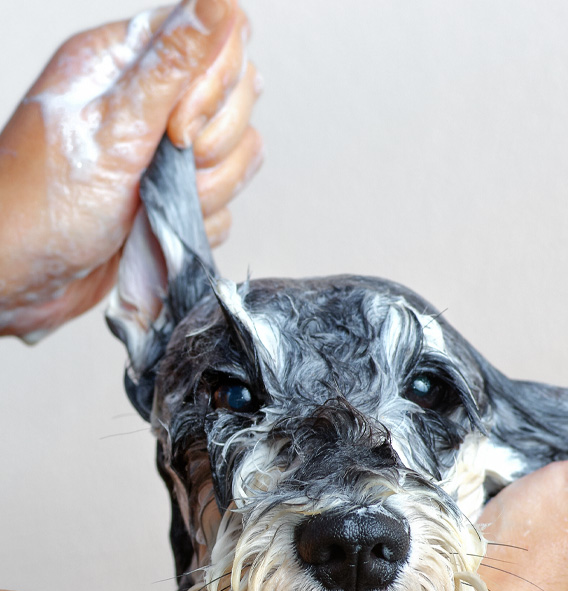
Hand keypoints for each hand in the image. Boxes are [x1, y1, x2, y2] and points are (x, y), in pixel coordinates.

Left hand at [0, 0, 262, 339]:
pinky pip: (223, 204)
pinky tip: (157, 227)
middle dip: (210, 146)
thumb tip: (220, 3)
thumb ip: (174, 65)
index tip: (177, 126)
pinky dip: (197, 223)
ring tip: (154, 203)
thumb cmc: (42, 204)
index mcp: (125, 65)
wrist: (23, 278)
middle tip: (165, 165)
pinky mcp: (173, 199)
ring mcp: (164, 156)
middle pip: (235, 101)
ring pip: (236, 157)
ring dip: (205, 190)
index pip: (213, 41)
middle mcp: (150, 106)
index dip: (213, 86)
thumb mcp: (112, 128)